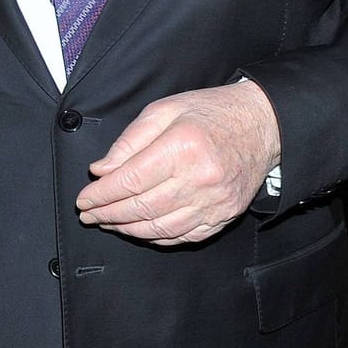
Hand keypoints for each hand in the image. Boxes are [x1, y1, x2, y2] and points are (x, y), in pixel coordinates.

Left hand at [75, 80, 280, 244]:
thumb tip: (101, 171)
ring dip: (128, 229)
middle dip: (108, 215)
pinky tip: (139, 230)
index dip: (101, 195)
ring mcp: (215, 202)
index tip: (83, 200)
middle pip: (142, 208)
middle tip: (88, 215)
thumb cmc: (211, 112)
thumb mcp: (164, 110)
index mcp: (182, 147)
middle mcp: (200, 179)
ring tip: (108, 223)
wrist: (264, 125)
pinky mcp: (225, 215)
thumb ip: (129, 141)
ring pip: (161, 228)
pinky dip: (157, 237)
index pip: (129, 181)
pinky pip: (184, 236)